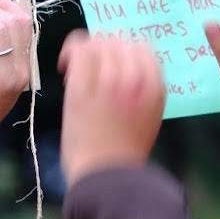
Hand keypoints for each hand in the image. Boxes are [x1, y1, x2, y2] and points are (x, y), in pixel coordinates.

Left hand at [57, 31, 164, 189]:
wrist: (107, 178)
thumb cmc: (123, 153)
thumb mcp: (148, 117)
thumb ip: (142, 89)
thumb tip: (123, 64)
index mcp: (155, 87)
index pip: (141, 47)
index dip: (123, 50)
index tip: (110, 63)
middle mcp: (135, 78)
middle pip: (119, 41)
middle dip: (103, 49)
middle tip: (90, 68)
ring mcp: (108, 81)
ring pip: (98, 42)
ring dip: (86, 52)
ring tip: (76, 71)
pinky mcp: (82, 89)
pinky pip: (78, 51)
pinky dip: (69, 52)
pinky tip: (64, 68)